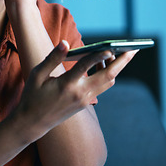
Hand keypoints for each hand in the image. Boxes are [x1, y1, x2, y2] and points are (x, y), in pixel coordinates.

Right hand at [12, 40, 136, 140]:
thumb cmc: (32, 95)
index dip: (97, 56)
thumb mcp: (37, 74)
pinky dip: (107, 74)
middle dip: (122, 62)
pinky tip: (104, 63)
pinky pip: (102, 86)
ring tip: (122, 52)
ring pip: (108, 82)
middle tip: (133, 48)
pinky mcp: (85, 103)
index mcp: (65, 85)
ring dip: (117, 67)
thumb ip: (53, 58)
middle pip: (107, 76)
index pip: (85, 67)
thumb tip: (65, 43)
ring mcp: (84, 100)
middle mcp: (79, 94)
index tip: (109, 47)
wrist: (32, 122)